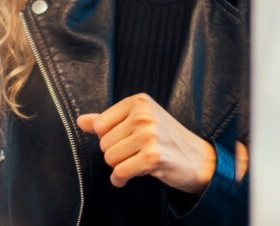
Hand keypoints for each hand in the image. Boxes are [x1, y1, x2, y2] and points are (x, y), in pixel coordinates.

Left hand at [77, 93, 216, 193]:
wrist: (198, 158)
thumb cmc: (166, 139)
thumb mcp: (139, 121)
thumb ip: (108, 120)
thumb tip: (81, 121)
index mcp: (139, 101)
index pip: (101, 124)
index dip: (109, 138)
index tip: (126, 140)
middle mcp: (144, 114)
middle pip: (104, 143)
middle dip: (116, 154)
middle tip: (135, 153)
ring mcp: (149, 134)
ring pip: (110, 158)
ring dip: (120, 167)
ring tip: (136, 162)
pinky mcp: (152, 156)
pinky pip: (120, 172)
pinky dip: (122, 179)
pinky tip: (133, 175)